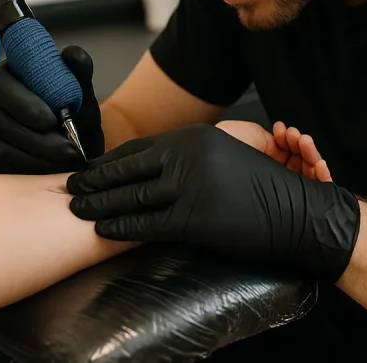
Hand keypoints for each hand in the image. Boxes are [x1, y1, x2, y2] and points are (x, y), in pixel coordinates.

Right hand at [0, 45, 104, 173]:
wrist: (79, 145)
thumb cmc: (77, 113)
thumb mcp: (83, 92)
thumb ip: (80, 70)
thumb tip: (73, 54)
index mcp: (7, 75)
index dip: (21, 102)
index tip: (51, 119)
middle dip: (35, 137)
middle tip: (66, 146)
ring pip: (2, 146)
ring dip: (38, 155)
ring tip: (67, 157)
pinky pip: (3, 167)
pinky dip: (32, 169)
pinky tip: (54, 168)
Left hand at [66, 124, 359, 282]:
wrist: (296, 212)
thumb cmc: (262, 188)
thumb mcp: (224, 157)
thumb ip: (189, 158)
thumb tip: (153, 168)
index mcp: (195, 137)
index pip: (139, 149)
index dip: (109, 163)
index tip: (88, 171)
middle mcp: (189, 155)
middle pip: (129, 170)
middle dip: (95, 182)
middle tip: (70, 190)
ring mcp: (191, 185)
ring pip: (132, 196)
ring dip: (99, 204)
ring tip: (78, 210)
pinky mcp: (194, 216)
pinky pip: (147, 222)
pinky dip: (120, 226)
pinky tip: (102, 229)